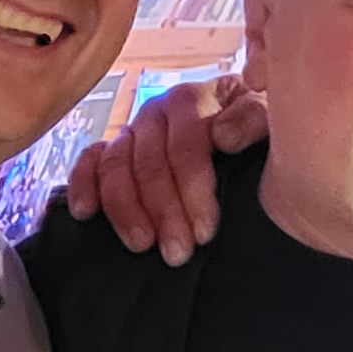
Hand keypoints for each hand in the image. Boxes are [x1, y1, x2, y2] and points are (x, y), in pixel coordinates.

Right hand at [61, 74, 262, 261]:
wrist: (247, 129)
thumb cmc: (259, 129)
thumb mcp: (270, 117)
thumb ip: (252, 118)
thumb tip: (222, 136)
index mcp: (193, 100)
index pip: (186, 145)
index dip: (194, 189)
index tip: (205, 231)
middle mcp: (157, 112)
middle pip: (150, 162)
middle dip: (163, 210)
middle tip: (177, 252)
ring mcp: (133, 130)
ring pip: (117, 165)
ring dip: (126, 209)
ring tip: (142, 245)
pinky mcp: (115, 147)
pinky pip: (91, 161)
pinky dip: (83, 183)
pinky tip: (84, 212)